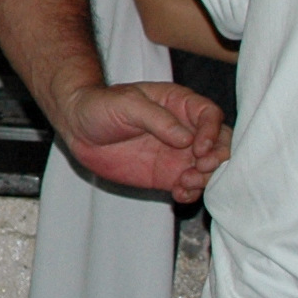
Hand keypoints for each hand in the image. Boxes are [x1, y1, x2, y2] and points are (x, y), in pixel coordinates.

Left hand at [59, 78, 227, 202]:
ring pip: (209, 168)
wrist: (79, 128)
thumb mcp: (127, 104)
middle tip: (199, 168)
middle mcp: (185, 129)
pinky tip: (178, 193)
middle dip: (217, 158)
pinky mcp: (167, 175)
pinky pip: (190, 186)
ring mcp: (178, 154)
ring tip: (184, 182)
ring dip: (205, 178)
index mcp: (180, 104)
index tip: (199, 149)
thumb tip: (186, 139)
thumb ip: (157, 119)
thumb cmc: (101, 105)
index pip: (210, 115)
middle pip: (219, 142)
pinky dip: (191, 193)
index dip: (211, 132)